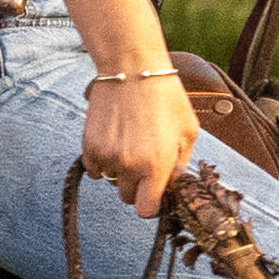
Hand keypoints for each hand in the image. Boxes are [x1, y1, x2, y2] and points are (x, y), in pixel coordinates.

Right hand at [79, 64, 204, 212]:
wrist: (132, 68)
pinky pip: (95, 169)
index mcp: (157, 165)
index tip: (154, 194)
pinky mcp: (89, 145)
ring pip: (112, 181)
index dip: (151, 205)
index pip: (146, 210)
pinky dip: (102, 161)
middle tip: (144, 164)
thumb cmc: (165, 96)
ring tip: (129, 145)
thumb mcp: (188, 129)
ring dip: (119, 171)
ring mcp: (107, 156)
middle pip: (128, 197)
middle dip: (137, 186)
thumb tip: (173, 181)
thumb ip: (182, 162)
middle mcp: (130, 166)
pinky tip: (114, 142)